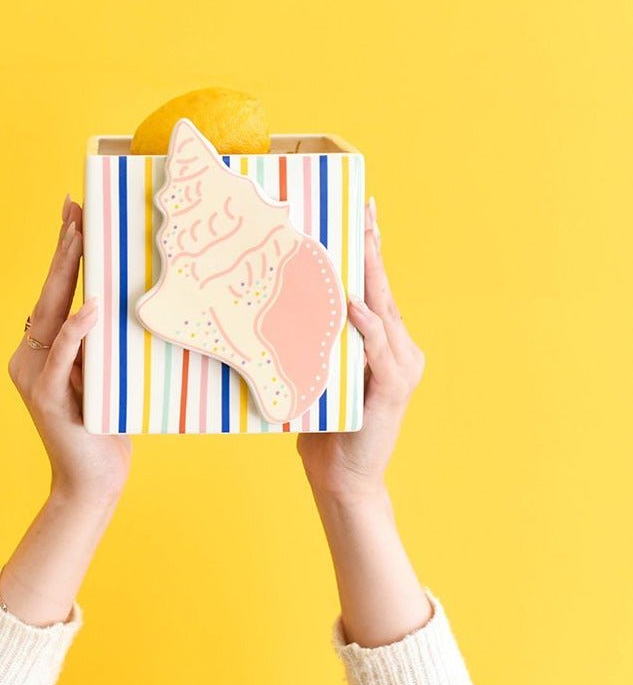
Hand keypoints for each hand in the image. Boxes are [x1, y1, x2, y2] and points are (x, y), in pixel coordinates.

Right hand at [7, 195, 131, 504]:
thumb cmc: (106, 423)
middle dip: (65, 248)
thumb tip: (119, 304)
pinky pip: (62, 356)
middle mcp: (31, 356)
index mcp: (44, 349)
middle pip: (50, 293)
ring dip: (67, 274)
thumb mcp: (107, 374)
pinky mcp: (45, 398)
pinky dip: (76, 331)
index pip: (57, 292)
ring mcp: (34, 376)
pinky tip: (91, 305)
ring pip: (51, 315)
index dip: (65, 252)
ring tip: (80, 236)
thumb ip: (101, 343)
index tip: (75, 213)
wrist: (95, 477)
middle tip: (75, 207)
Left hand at [297, 197, 424, 504]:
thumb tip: (284, 306)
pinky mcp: (394, 387)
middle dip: (373, 247)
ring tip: (361, 238)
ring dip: (371, 274)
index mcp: (383, 343)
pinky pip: (379, 346)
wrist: (341, 475)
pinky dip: (368, 324)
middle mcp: (399, 348)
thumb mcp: (320, 373)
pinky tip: (354, 303)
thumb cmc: (325, 425)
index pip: (374, 289)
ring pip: (385, 310)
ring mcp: (400, 366)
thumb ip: (317, 342)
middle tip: (366, 209)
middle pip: (384, 289)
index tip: (363, 212)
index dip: (371, 250)